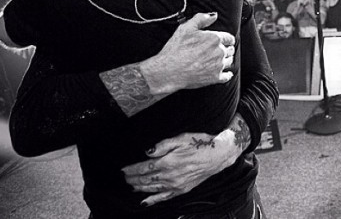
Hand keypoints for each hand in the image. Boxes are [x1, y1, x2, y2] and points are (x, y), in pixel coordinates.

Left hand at [122, 130, 237, 205]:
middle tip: (123, 177)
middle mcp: (170, 176)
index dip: (132, 169)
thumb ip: (162, 145)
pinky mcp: (181, 190)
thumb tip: (147, 152)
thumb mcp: (181, 138)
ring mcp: (176, 185)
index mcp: (168, 162)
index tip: (123, 168)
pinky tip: (144, 202)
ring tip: (130, 185)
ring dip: (139, 187)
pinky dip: (152, 200)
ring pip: (152, 189)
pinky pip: (163, 197)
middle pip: (146, 179)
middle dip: (133, 178)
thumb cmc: (200, 143)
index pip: (144, 168)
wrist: (217, 155)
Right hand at [140, 13, 234, 94]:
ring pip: (229, 61)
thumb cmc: (176, 49)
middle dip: (227, 49)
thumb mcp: (186, 28)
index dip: (228, 39)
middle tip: (220, 50)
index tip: (225, 41)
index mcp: (214, 39)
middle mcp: (219, 52)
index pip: (230, 38)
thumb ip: (201, 19)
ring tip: (219, 60)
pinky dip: (227, 74)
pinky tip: (225, 73)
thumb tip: (214, 16)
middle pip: (230, 50)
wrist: (169, 70)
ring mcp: (218, 66)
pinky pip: (227, 76)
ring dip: (226, 60)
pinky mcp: (215, 78)